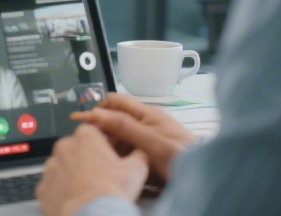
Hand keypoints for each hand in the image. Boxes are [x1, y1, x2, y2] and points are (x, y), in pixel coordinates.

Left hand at [37, 124, 148, 215]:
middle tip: (101, 176)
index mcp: (85, 136)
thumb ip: (139, 154)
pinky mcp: (42, 187)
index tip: (109, 157)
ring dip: (73, 174)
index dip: (103, 145)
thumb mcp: (137, 169)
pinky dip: (61, 191)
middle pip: (76, 148)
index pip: (93, 132)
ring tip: (88, 190)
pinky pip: (53, 185)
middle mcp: (64, 147)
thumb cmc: (110, 193)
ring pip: (63, 166)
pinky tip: (75, 199)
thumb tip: (140, 152)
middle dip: (86, 159)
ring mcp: (50, 167)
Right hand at [70, 93, 195, 181]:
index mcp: (147, 113)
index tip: (77, 120)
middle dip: (101, 131)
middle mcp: (146, 123)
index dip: (96, 108)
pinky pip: (129, 152)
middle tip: (90, 145)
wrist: (203, 178)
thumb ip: (123, 126)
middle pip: (115, 121)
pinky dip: (119, 157)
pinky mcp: (150, 155)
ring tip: (101, 157)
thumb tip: (96, 112)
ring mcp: (149, 139)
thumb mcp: (150, 141)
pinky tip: (115, 165)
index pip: (115, 102)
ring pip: (120, 138)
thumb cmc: (180, 156)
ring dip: (109, 146)